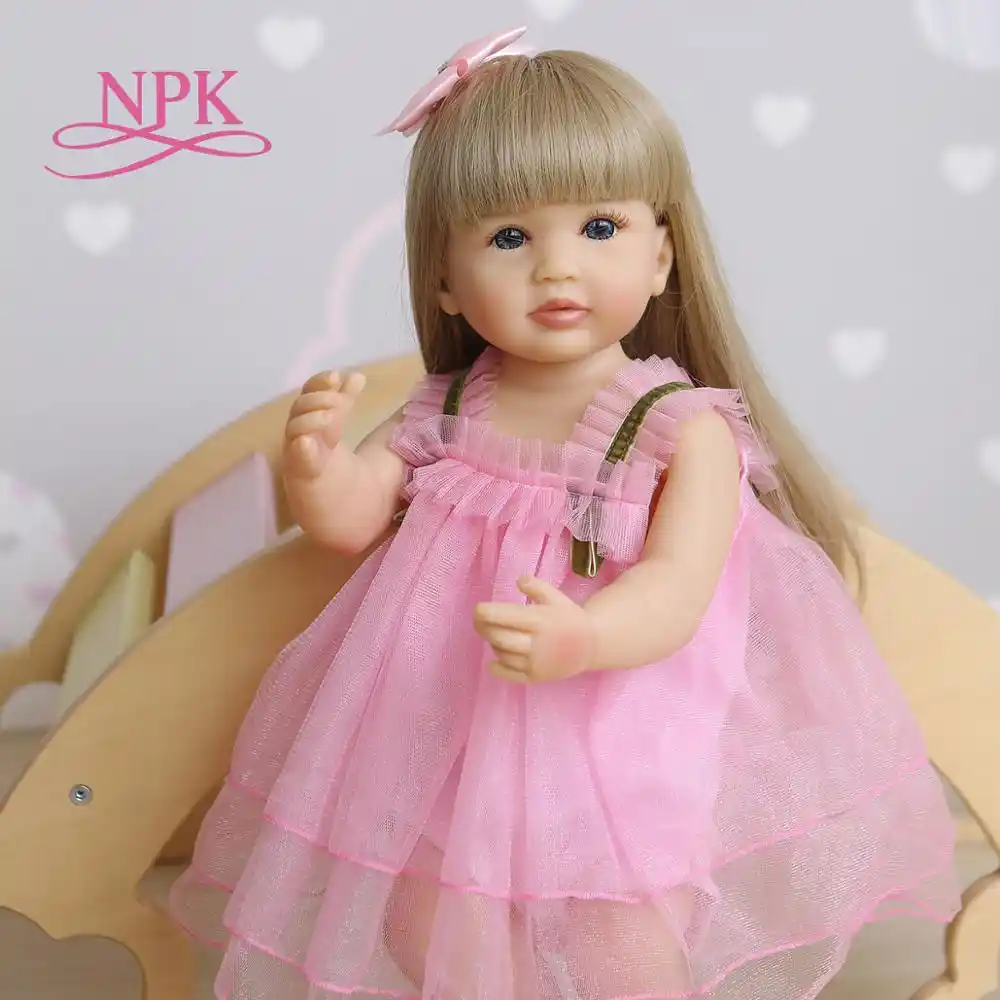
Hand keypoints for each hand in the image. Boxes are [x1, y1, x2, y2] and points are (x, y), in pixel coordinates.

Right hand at [281, 370, 365, 480]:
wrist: (347, 522)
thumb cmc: (352, 480)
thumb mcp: (353, 435)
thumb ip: (350, 407)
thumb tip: (356, 376)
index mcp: (316, 428)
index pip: (309, 396)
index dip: (319, 383)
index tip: (337, 376)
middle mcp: (303, 441)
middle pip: (299, 410)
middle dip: (318, 399)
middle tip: (339, 401)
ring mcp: (301, 461)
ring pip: (294, 432)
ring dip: (310, 420)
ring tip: (331, 417)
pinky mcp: (304, 483)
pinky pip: (298, 464)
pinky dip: (302, 451)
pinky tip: (308, 442)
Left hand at [473, 577, 595, 683]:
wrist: (591, 646)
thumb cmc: (569, 618)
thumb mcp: (556, 596)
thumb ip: (536, 586)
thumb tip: (518, 581)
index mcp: (539, 620)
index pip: (504, 617)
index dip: (485, 613)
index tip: (478, 609)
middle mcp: (536, 643)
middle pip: (498, 637)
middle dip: (483, 628)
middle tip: (479, 622)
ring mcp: (535, 663)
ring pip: (502, 654)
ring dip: (493, 643)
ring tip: (495, 635)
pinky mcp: (536, 677)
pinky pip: (509, 674)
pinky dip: (497, 668)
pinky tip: (494, 660)